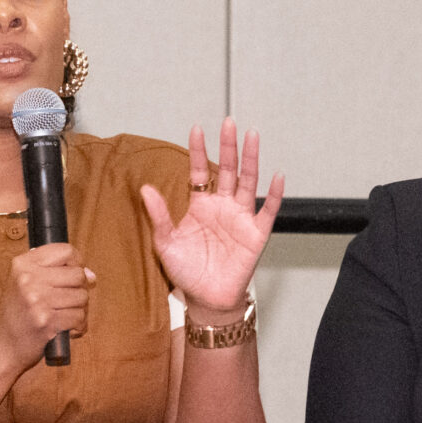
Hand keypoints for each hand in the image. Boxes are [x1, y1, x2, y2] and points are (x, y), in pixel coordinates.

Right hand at [0, 242, 91, 368]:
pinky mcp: (46, 321)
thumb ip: (55, 274)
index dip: (76, 263)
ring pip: (82, 296)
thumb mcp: (25, 285)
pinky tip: (68, 330)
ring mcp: (36, 300)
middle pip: (78, 274)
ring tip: (66, 316)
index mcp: (22, 264)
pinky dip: (79, 326)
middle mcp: (28, 279)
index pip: (65, 251)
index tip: (72, 276)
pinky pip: (79, 317)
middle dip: (80, 290)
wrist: (2, 348)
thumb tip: (91, 275)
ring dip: (81, 310)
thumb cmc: (18, 316)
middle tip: (69, 302)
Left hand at [142, 119, 283, 316]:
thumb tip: (144, 189)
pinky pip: (267, 210)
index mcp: (200, 205)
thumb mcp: (166, 243)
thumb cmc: (187, 272)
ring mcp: (240, 218)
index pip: (200, 171)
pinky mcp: (256, 234)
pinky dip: (273, 194)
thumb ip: (159, 216)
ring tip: (252, 137)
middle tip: (229, 123)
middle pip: (228, 170)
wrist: (206, 299)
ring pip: (248, 182)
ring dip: (251, 160)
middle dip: (228, 146)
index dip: (199, 151)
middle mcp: (222, 206)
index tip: (196, 129)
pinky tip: (276, 177)